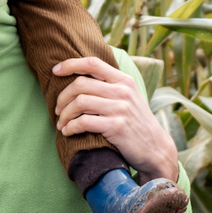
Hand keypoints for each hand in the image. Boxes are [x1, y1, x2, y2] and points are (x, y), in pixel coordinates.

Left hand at [53, 57, 177, 184]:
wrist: (156, 149)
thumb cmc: (136, 123)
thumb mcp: (129, 97)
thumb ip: (111, 86)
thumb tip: (80, 77)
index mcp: (123, 80)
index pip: (92, 63)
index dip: (70, 64)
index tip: (55, 71)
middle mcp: (122, 91)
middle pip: (81, 84)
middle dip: (63, 97)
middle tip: (57, 109)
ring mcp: (120, 108)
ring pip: (79, 102)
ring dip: (64, 114)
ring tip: (61, 123)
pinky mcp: (117, 126)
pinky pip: (84, 122)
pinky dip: (70, 127)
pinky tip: (68, 132)